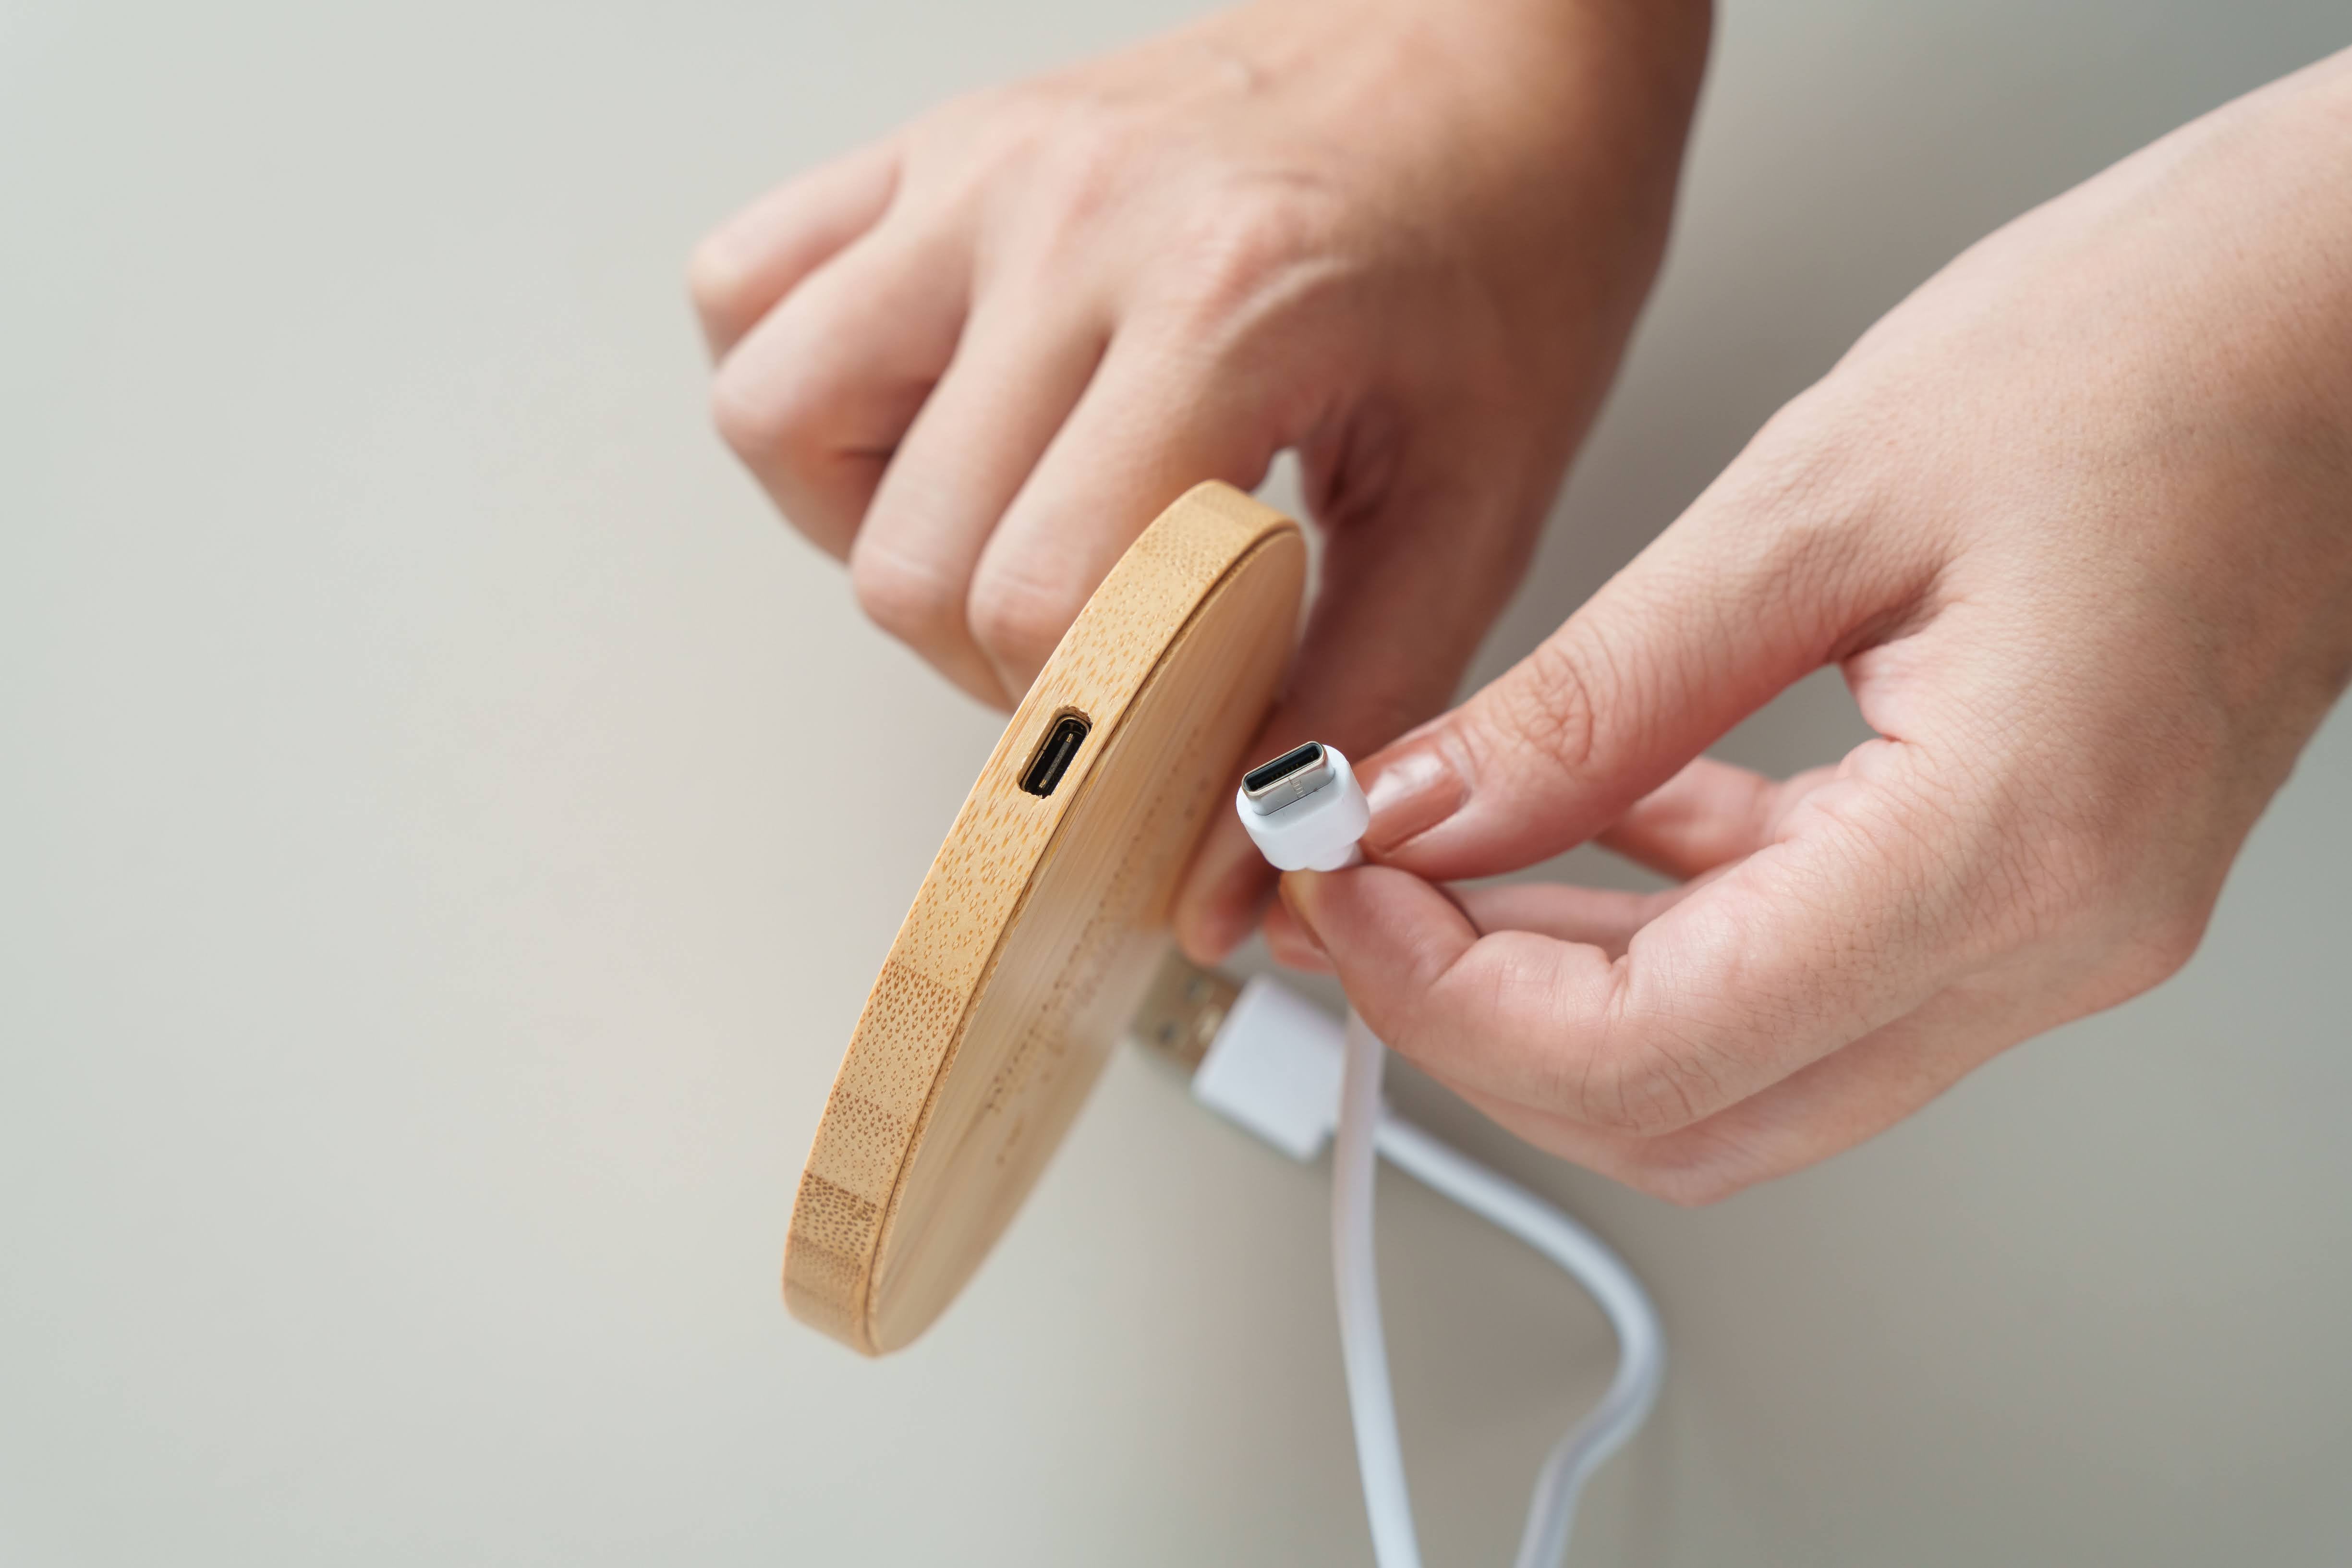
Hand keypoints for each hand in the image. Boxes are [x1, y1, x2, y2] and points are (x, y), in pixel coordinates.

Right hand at [689, 0, 1710, 954]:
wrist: (1497, 35)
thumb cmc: (1509, 238)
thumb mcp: (1482, 498)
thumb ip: (1359, 705)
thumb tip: (1237, 882)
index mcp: (1224, 304)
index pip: (1039, 601)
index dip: (1084, 725)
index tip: (1153, 737)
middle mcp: (1068, 220)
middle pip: (902, 551)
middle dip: (991, 660)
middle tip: (1101, 647)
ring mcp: (978, 170)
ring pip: (773, 413)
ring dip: (868, 528)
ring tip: (1001, 531)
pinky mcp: (935, 146)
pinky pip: (750, 283)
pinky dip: (803, 388)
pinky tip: (928, 422)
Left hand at [1273, 51, 2351, 1202]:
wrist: (2339, 318)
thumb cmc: (2153, 351)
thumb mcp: (1815, 502)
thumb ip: (1599, 696)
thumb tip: (1421, 804)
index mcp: (2012, 853)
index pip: (1657, 1051)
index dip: (1450, 999)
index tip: (1342, 886)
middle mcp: (2052, 939)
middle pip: (1691, 1105)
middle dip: (1479, 1022)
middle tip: (1350, 893)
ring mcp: (2053, 931)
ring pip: (1739, 1062)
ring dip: (1558, 984)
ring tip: (1428, 856)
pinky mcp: (2029, 886)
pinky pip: (1806, 970)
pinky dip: (1665, 922)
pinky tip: (1588, 817)